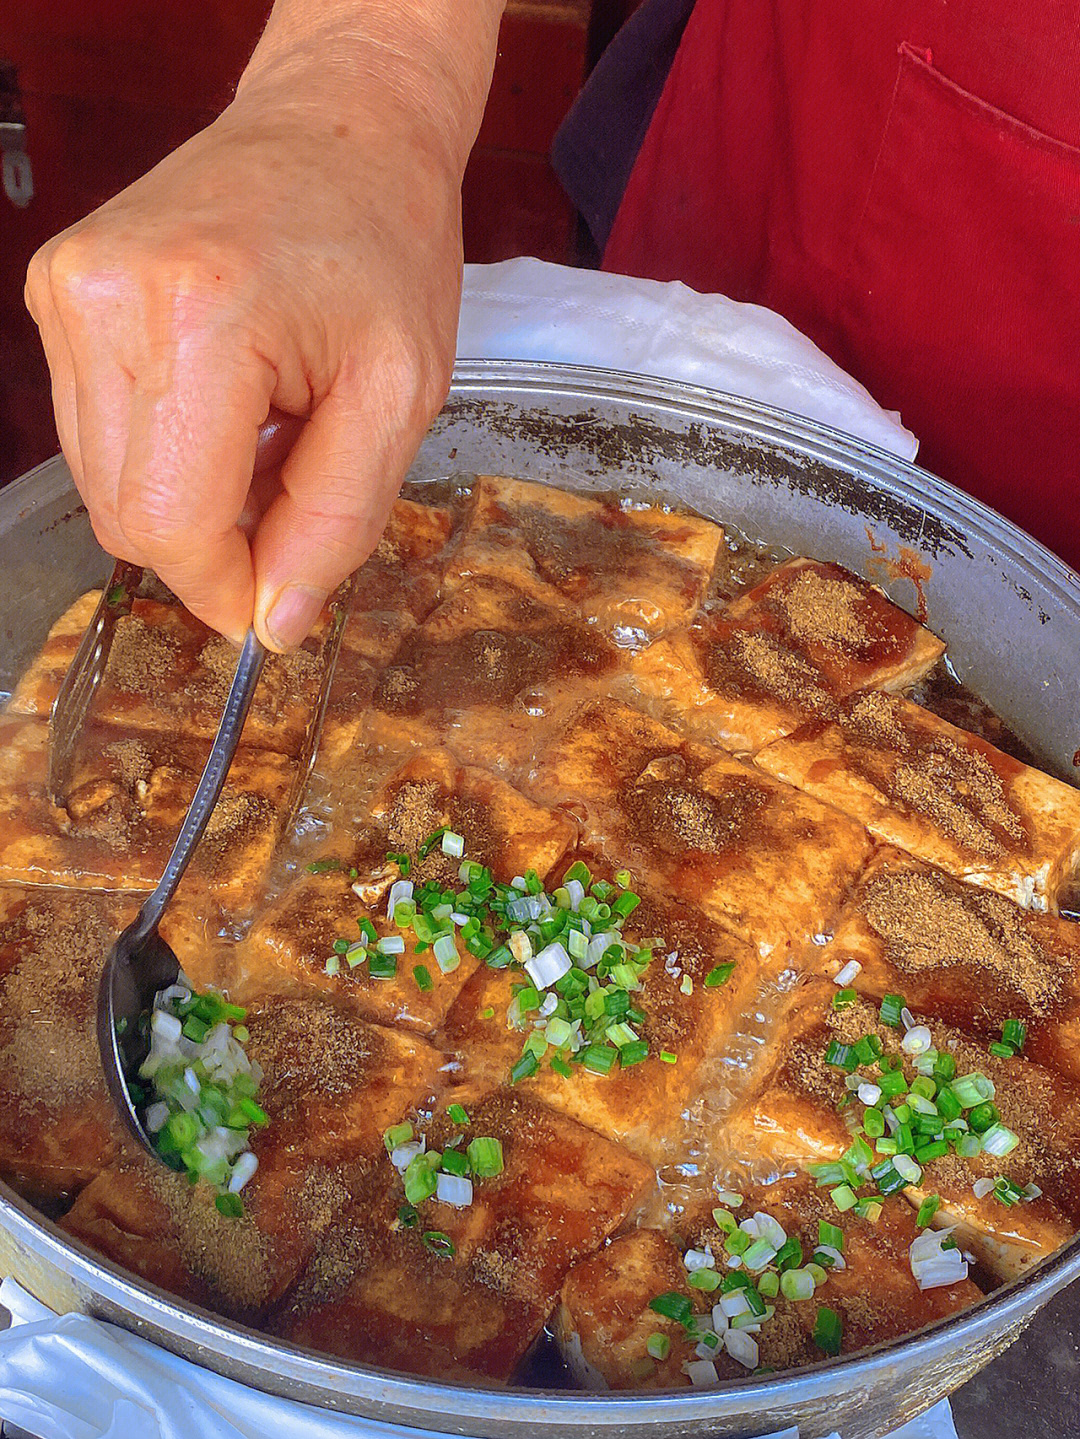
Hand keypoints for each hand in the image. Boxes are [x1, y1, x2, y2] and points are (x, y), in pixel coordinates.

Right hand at [24, 27, 479, 647]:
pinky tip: (224, 410)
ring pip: (104, 484)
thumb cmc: (384, 246)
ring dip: (187, 498)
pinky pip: (97, 432)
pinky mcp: (60, 292)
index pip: (169, 524)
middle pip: (126, 515)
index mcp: (200, 320)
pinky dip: (162, 452)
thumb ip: (337, 522)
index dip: (222, 586)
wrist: (340, 124)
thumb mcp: (399, 398)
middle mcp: (108, 300)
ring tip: (265, 438)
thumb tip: (271, 623)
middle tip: (290, 501)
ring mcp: (69, 291)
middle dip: (211, 545)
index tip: (271, 599)